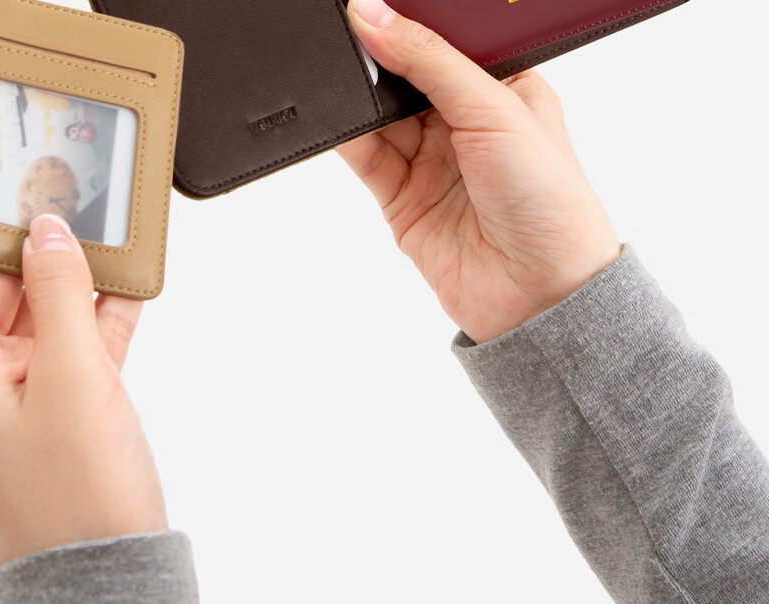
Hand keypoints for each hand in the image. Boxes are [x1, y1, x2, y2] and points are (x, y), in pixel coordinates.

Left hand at [0, 215, 166, 563]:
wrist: (105, 578)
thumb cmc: (76, 498)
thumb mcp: (76, 380)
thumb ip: (63, 295)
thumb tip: (49, 232)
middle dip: (28, 239)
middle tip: (67, 187)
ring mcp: (4, 396)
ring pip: (31, 313)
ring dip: (69, 279)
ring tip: (106, 230)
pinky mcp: (43, 411)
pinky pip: (61, 348)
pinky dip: (91, 320)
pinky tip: (125, 286)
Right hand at [340, 0, 620, 342]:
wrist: (539, 293)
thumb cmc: (549, 202)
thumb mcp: (495, 109)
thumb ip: (431, 61)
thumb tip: (376, 17)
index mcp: (501, 90)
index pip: (443, 43)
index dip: (408, 25)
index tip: (371, 9)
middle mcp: (463, 124)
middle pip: (405, 78)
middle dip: (378, 61)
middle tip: (351, 39)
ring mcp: (430, 163)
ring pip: (379, 118)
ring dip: (360, 100)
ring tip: (342, 78)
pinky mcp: (402, 200)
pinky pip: (365, 159)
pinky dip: (346, 140)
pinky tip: (335, 119)